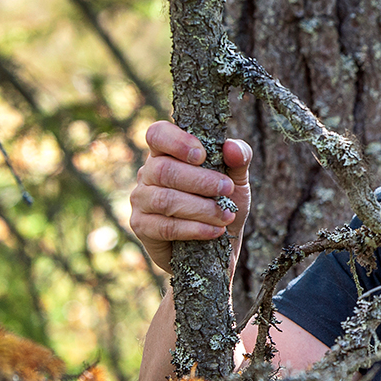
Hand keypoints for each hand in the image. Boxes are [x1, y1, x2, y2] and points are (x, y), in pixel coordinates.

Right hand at [129, 120, 251, 273]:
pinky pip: (165, 227)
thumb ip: (239, 160)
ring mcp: (140, 200)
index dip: (177, 141)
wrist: (217, 246)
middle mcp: (148, 173)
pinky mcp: (142, 227)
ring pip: (165, 199)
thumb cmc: (223, 204)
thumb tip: (232, 147)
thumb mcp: (237, 181)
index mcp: (167, 153)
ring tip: (226, 215)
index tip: (202, 155)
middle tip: (226, 189)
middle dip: (200, 180)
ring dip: (201, 208)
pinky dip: (195, 228)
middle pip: (163, 169)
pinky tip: (215, 231)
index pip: (158, 134)